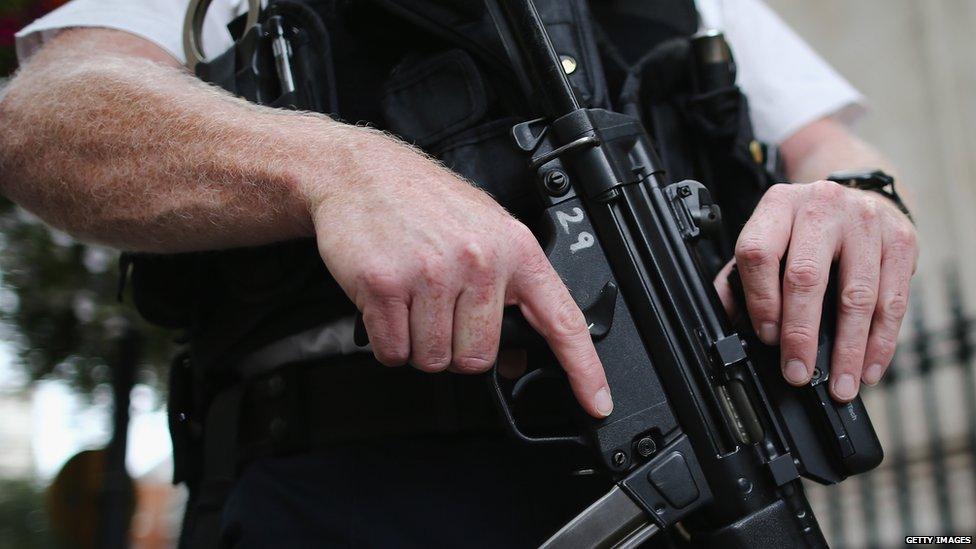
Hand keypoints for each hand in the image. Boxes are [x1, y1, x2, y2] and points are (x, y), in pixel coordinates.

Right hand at [305, 130, 612, 417]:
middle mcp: (479, 261)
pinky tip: (388, 305)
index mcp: (515, 249)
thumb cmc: (425, 200)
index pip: (561, 320)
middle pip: (478, 358)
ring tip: (412, 300)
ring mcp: (431, 273)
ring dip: (418, 345)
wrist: (362, 171)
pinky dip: (386, 341)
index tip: (597, 403)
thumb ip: (509, 293)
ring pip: (432, 359)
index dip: (583, 369)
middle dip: (455, 348)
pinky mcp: (386, 284)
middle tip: (440, 311)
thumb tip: (517, 359)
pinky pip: (393, 351)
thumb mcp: (485, 233)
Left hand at [715, 181, 917, 401]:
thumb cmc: (806, 231)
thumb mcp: (770, 239)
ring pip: (857, 295)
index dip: (761, 300)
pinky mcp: (901, 240)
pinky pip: (893, 300)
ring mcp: (866, 221)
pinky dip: (880, 341)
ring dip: (848, 348)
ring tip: (841, 383)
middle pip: (806, 276)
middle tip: (798, 371)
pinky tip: (869, 366)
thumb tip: (728, 326)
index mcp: (778, 205)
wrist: (858, 199)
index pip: (759, 254)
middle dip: (800, 333)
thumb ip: (742, 280)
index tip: (767, 337)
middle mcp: (821, 206)